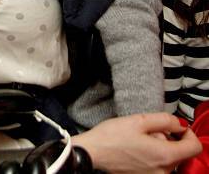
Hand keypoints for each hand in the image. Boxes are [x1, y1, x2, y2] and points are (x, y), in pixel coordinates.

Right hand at [71, 112, 201, 173]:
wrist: (93, 153)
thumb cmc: (112, 136)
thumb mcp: (140, 119)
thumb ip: (164, 120)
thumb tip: (179, 124)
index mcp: (164, 156)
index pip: (194, 147)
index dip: (188, 133)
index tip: (176, 126)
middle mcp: (163, 172)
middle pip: (180, 153)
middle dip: (170, 139)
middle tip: (150, 130)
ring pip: (169, 159)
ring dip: (160, 147)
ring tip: (140, 139)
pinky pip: (158, 166)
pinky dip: (153, 156)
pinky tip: (137, 148)